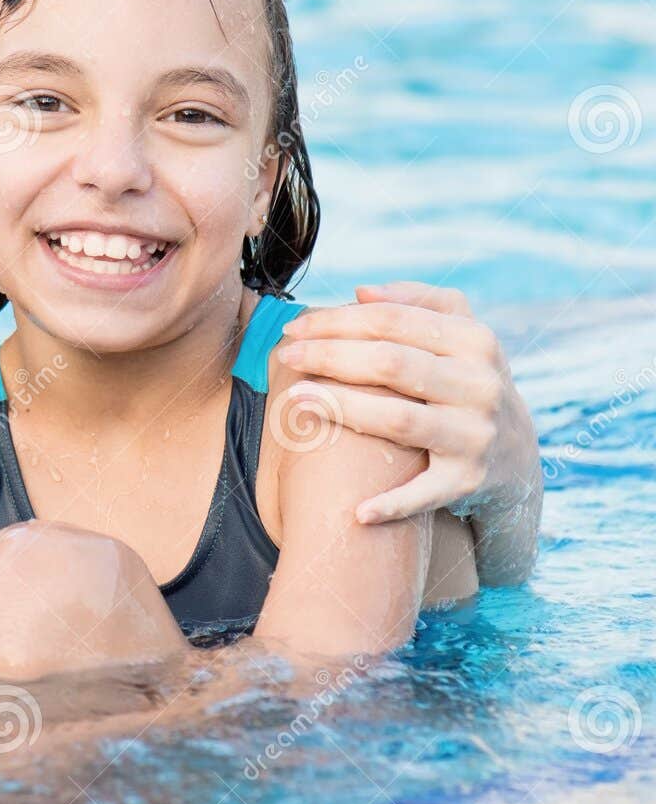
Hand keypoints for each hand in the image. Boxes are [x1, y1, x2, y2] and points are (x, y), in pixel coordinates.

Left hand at [274, 282, 536, 523]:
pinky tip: (356, 512)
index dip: (337, 321)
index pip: (393, 321)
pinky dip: (392, 504)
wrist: (516, 455)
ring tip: (293, 400)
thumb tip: (361, 291)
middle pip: (390, 363)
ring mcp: (476, 435)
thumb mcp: (461, 334)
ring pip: (398, 419)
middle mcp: (481, 386)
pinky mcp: (470, 481)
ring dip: (341, 409)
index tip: (294, 328)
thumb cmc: (465, 380)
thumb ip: (417, 302)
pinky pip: (424, 493)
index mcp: (475, 341)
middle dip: (330, 356)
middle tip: (286, 356)